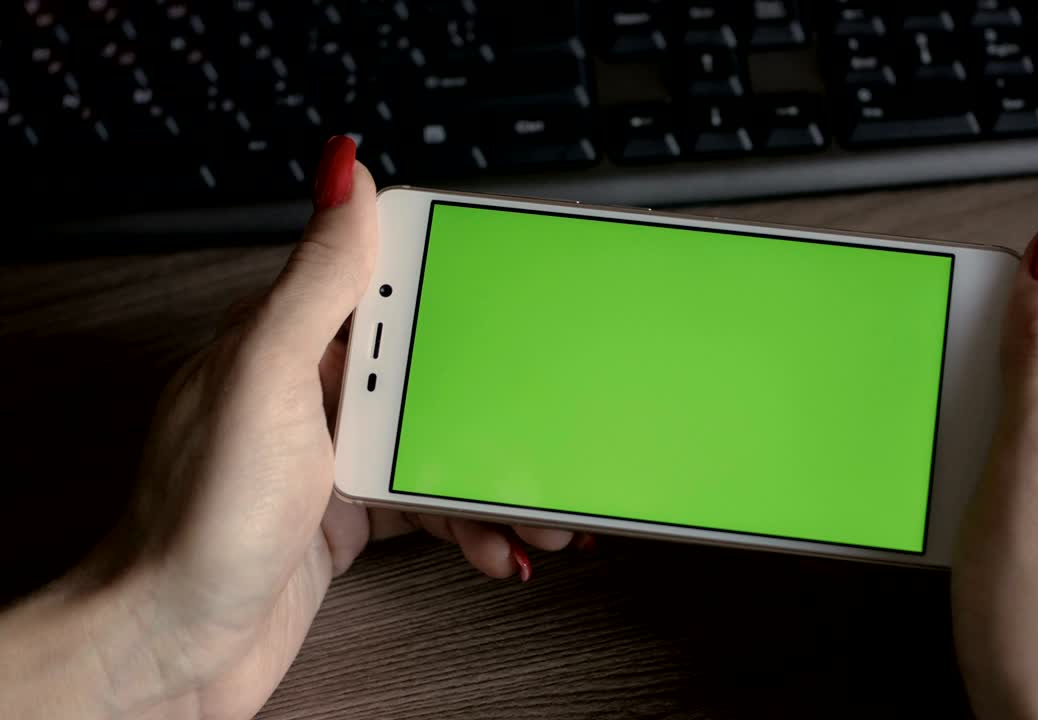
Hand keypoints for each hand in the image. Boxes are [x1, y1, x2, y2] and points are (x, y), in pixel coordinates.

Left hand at [0, 137, 576, 719]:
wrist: (173, 650)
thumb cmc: (199, 522)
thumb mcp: (266, 380)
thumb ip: (316, 281)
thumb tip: (344, 171)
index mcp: (286, 339)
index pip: (380, 278)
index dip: (448, 275)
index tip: (512, 281)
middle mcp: (309, 390)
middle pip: (428, 368)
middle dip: (497, 396)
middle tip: (548, 417)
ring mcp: (330, 454)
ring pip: (438, 441)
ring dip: (495, 474)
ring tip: (538, 507)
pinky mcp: (348, 513)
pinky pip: (429, 501)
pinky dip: (470, 523)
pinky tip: (493, 543)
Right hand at [952, 205, 1037, 718]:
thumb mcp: (1036, 474)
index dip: (995, 345)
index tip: (952, 369)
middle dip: (987, 414)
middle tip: (972, 470)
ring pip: (1030, 439)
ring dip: (983, 462)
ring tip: (977, 520)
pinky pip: (1032, 487)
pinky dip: (992, 500)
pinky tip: (982, 539)